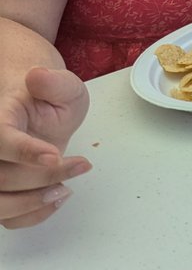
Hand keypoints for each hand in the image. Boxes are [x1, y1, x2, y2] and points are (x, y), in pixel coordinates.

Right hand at [0, 67, 91, 229]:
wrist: (40, 111)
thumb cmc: (50, 99)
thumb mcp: (63, 85)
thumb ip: (54, 83)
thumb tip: (37, 76)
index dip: (24, 151)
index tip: (55, 156)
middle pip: (1, 177)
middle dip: (43, 177)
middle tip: (81, 165)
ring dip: (34, 202)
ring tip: (66, 189)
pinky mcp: (0, 194)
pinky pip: (7, 218)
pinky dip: (32, 215)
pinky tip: (56, 198)